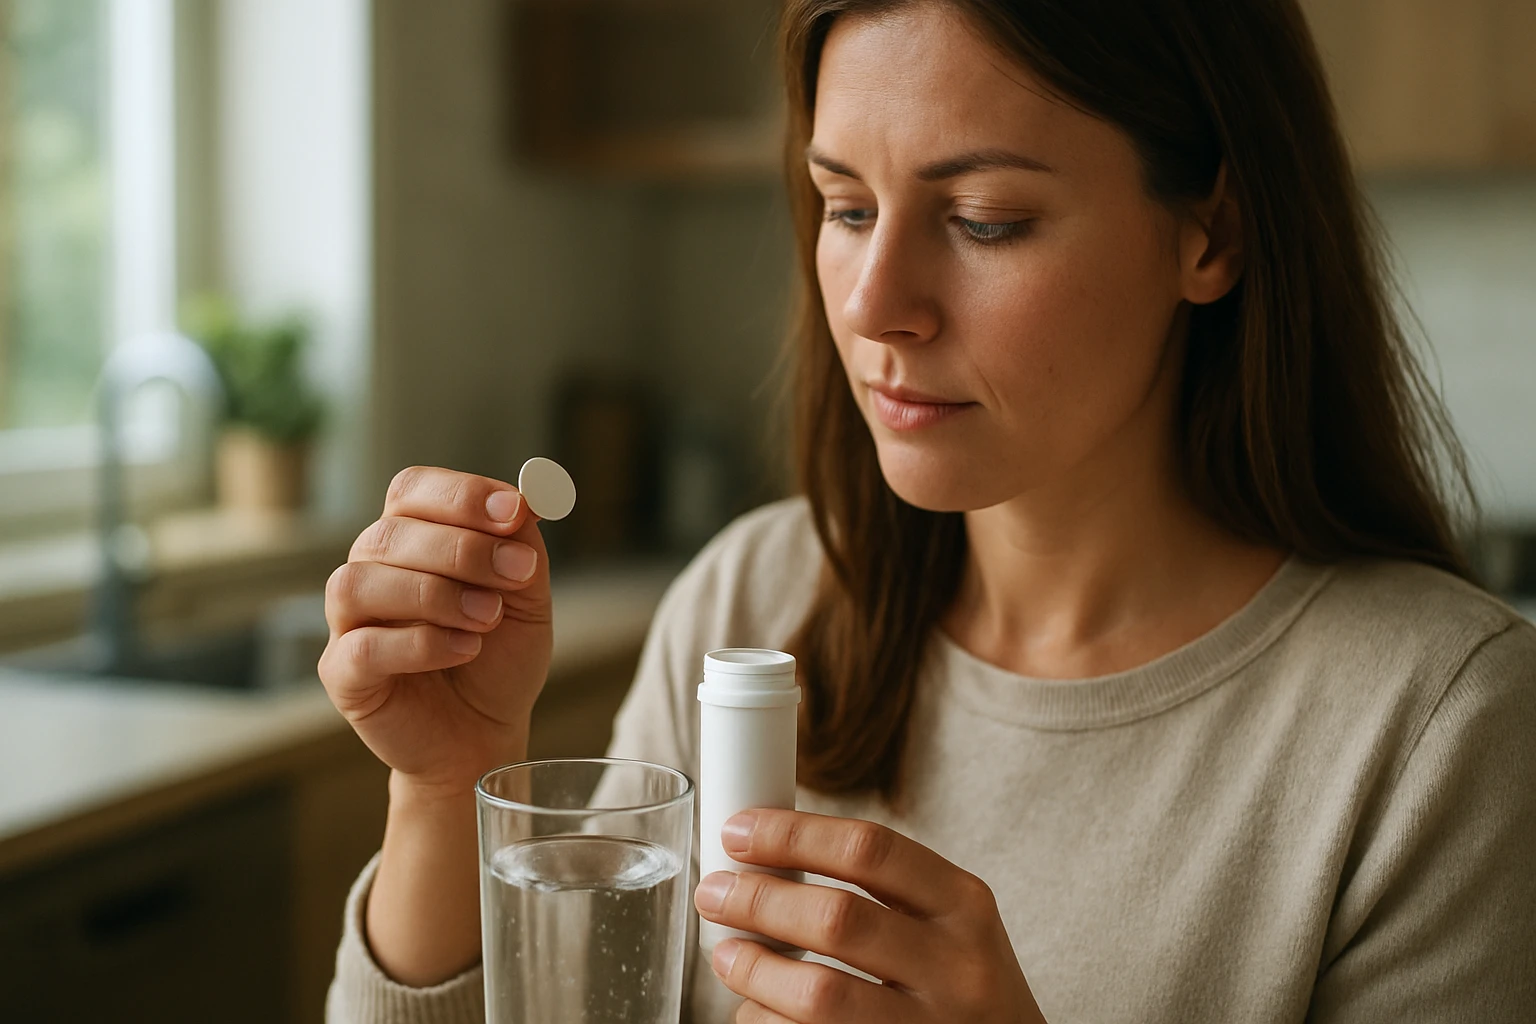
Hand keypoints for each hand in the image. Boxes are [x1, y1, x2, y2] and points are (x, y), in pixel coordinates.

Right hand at [319, 465, 551, 794]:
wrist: (485, 733)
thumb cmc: (499, 657)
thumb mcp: (527, 596)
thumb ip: (522, 544)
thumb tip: (525, 498)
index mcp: (410, 538)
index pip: (412, 489)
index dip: (460, 494)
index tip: (513, 512)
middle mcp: (370, 570)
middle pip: (390, 534)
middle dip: (463, 549)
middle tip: (517, 573)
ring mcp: (348, 622)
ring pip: (359, 583)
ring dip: (434, 594)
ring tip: (488, 617)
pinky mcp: (342, 674)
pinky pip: (361, 645)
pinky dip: (419, 643)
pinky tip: (464, 649)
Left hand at [694, 810, 1045, 1023]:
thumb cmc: (963, 989)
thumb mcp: (950, 927)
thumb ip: (881, 894)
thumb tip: (766, 860)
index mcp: (964, 905)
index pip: (868, 850)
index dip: (792, 836)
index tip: (739, 831)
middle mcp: (957, 968)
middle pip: (837, 919)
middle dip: (759, 900)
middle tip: (714, 891)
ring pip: (819, 995)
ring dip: (754, 970)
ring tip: (726, 954)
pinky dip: (768, 1022)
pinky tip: (755, 1010)